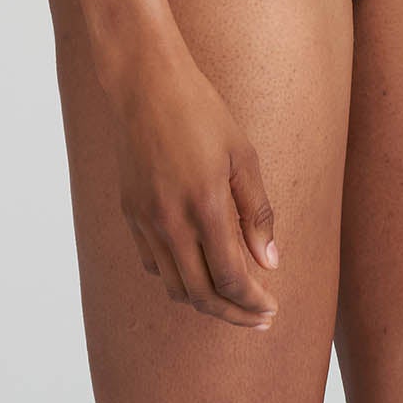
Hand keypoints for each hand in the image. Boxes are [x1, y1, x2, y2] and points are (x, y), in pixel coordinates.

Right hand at [108, 36, 280, 328]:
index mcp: (205, 205)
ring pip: (174, 286)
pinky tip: (196, 268)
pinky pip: (153, 264)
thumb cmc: (200, 110)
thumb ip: (256, 212)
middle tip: (259, 319)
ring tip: (231, 300)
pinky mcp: (130, 213)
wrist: (144, 83)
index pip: (232, 278)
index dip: (254, 303)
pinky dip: (177, 277)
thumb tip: (270, 263)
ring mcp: (145, 220)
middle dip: (234, 314)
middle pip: (202, 295)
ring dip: (205, 301)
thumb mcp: (243, 154)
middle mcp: (171, 221)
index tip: (272, 310)